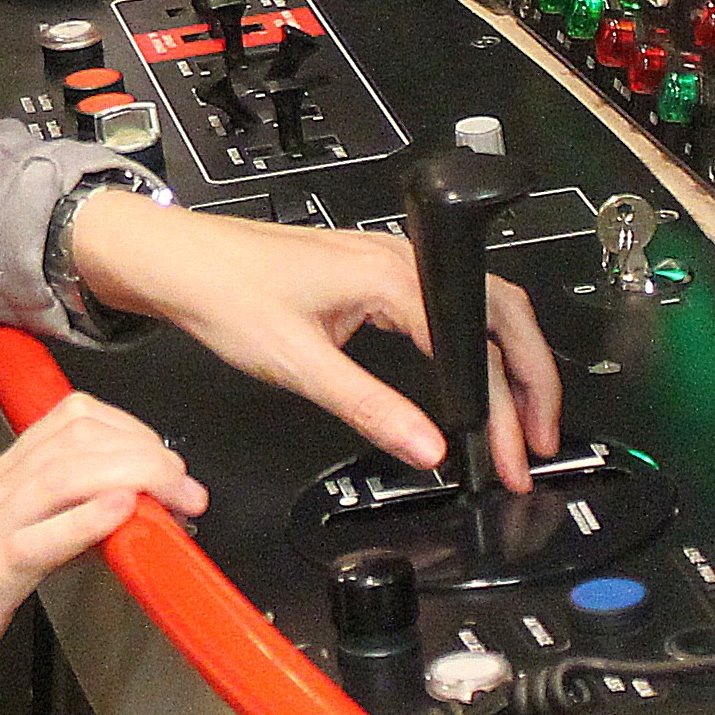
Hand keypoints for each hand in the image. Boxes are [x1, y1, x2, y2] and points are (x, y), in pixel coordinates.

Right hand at [0, 389, 203, 714]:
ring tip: (173, 497)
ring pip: (67, 472)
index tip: (165, 466)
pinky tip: (118, 516)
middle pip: (79, 435)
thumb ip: (29, 533)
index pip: (68, 422)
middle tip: (187, 489)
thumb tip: (92, 523)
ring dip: (134, 474)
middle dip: (148, 449)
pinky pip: (36, 538)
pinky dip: (85, 520)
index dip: (130, 430)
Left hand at [69, 194, 561, 490]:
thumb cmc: (222, 291)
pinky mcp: (367, 271)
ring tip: (520, 422)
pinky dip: (471, 347)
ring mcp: (383, 261)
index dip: (507, 407)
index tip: (515, 457)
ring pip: (475, 307)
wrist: (173, 257)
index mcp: (388, 275)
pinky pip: (442, 306)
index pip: (474, 346)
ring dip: (505, 363)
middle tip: (541, 445)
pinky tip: (467, 380)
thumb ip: (369, 408)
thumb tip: (427, 449)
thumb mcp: (297, 363)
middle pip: (498, 313)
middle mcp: (395, 259)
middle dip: (532, 381)